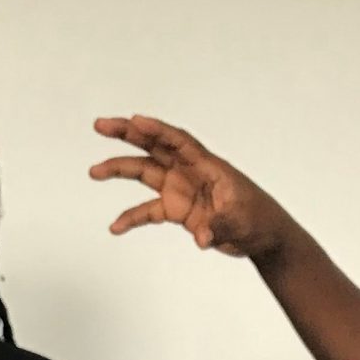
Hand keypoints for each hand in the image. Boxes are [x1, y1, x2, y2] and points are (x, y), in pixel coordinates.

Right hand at [89, 115, 301, 262]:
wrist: (264, 238)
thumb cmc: (260, 221)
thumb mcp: (243, 223)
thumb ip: (221, 227)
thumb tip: (202, 238)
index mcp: (209, 166)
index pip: (179, 141)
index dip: (157, 129)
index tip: (135, 120)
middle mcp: (190, 173)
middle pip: (154, 147)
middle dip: (127, 135)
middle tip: (100, 125)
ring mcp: (182, 190)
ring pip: (145, 173)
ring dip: (120, 170)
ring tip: (94, 171)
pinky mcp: (178, 211)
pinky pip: (149, 211)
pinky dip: (132, 218)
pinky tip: (115, 227)